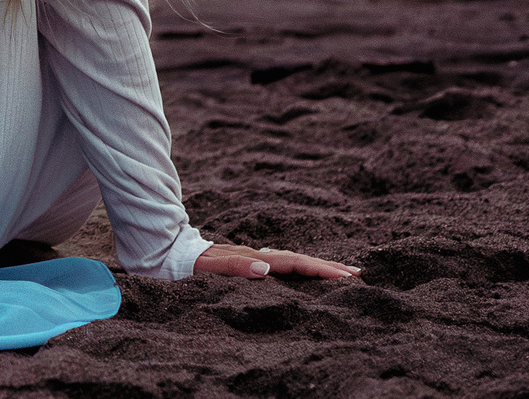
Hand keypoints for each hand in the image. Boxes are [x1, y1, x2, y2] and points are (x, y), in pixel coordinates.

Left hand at [195, 243, 359, 280]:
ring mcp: (255, 256)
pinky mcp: (249, 260)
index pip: (294, 264)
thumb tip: (265, 269)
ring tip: (343, 272)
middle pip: (300, 259)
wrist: (169, 249)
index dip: (320, 270)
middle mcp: (258, 255)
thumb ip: (234, 268)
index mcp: (253, 258)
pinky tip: (307, 272)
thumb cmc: (188, 264)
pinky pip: (283, 263)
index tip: (346, 278)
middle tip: (359, 275)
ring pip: (294, 260)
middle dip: (329, 267)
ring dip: (319, 266)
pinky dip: (301, 267)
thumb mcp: (206, 268)